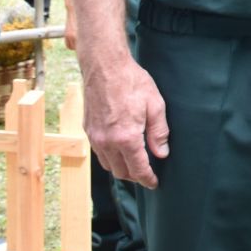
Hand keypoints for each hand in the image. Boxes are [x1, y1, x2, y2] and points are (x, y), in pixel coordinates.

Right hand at [81, 51, 169, 188]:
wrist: (105, 67)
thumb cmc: (132, 82)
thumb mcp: (155, 105)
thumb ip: (159, 132)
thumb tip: (162, 153)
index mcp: (126, 138)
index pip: (138, 168)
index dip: (147, 179)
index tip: (154, 183)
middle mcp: (107, 142)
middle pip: (121, 172)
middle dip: (135, 176)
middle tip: (146, 174)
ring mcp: (95, 137)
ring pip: (108, 165)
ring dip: (121, 168)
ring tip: (134, 164)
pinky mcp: (88, 130)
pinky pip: (99, 153)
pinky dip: (110, 157)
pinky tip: (120, 151)